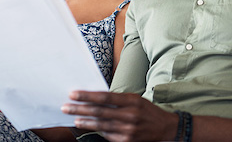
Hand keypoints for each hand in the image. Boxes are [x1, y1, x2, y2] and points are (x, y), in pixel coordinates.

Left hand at [61, 91, 177, 141]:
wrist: (166, 129)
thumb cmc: (147, 111)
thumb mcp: (136, 99)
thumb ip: (118, 99)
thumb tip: (96, 98)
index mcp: (131, 101)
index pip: (104, 97)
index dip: (87, 96)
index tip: (73, 94)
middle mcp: (129, 115)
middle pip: (99, 111)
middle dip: (80, 109)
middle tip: (66, 106)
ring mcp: (128, 130)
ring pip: (101, 125)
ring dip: (85, 121)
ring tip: (73, 118)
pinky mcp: (126, 141)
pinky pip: (107, 135)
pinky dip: (96, 130)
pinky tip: (87, 126)